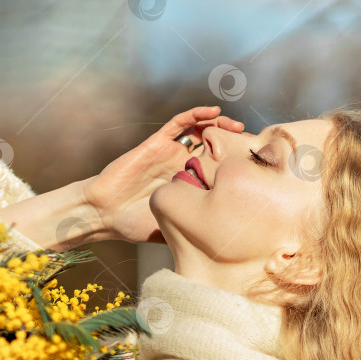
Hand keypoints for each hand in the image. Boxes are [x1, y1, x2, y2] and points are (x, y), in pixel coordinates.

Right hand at [83, 105, 243, 243]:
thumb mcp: (172, 230)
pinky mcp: (156, 143)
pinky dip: (195, 115)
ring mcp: (170, 152)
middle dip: (233, 143)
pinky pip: (178, 124)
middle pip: (213, 147)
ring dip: (219, 125)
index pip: (217, 170)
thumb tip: (221, 247)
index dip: (234, 166)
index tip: (255, 167)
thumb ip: (192, 231)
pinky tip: (212, 112)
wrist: (105, 213)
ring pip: (199, 131)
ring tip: (236, 127)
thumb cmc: (134, 224)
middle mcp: (181, 165)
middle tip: (252, 144)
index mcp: (188, 184)